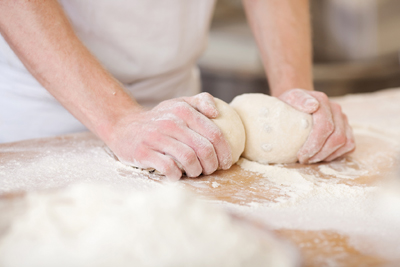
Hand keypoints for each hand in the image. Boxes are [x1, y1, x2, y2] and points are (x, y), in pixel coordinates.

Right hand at [106, 93, 231, 180]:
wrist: (123, 126)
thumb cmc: (158, 119)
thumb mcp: (177, 103)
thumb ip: (200, 101)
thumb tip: (217, 112)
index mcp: (183, 110)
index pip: (214, 133)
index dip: (225, 151)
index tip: (226, 162)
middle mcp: (170, 122)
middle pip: (204, 148)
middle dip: (213, 164)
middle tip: (212, 170)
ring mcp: (156, 137)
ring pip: (189, 159)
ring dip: (196, 171)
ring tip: (195, 173)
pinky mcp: (144, 152)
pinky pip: (168, 168)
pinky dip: (177, 175)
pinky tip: (177, 176)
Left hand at [279, 89, 354, 163]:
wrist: (295, 104)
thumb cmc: (289, 105)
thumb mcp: (288, 99)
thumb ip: (299, 100)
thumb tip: (313, 106)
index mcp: (322, 101)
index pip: (325, 126)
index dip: (314, 144)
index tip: (301, 155)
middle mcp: (335, 109)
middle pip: (337, 137)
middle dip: (320, 153)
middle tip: (304, 160)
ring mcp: (343, 119)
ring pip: (345, 143)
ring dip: (328, 155)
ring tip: (311, 159)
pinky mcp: (347, 128)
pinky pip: (349, 146)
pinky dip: (336, 154)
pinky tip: (321, 156)